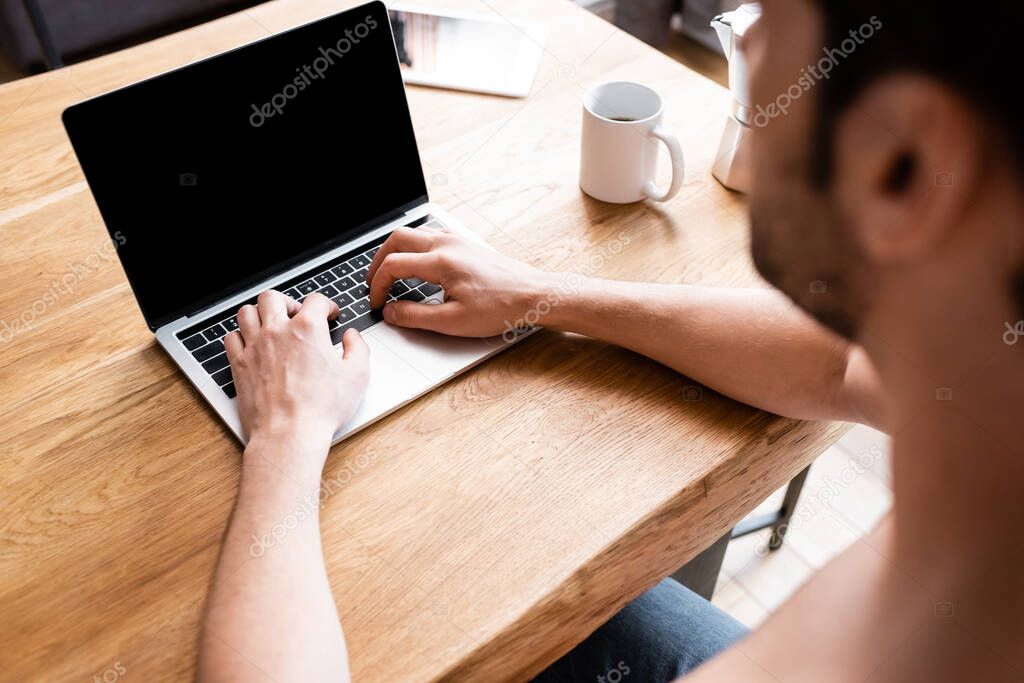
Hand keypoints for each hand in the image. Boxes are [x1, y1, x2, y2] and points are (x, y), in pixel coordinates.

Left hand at [224, 290, 369, 453]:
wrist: (289, 433)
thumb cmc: (321, 408)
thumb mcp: (357, 375)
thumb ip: (358, 348)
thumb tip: (352, 337)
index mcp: (308, 329)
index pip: (315, 300)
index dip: (326, 304)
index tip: (329, 313)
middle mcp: (278, 331)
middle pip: (273, 297)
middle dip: (287, 301)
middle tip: (296, 314)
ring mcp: (255, 347)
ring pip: (247, 312)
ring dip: (259, 314)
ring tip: (270, 324)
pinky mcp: (239, 365)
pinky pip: (231, 338)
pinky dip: (240, 336)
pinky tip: (250, 344)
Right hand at [366, 226, 551, 336]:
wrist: (535, 295)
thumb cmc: (501, 307)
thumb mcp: (453, 321)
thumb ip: (416, 317)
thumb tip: (391, 312)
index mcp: (441, 261)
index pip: (393, 265)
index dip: (378, 285)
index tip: (378, 303)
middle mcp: (447, 243)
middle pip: (397, 239)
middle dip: (379, 260)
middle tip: (374, 283)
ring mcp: (457, 240)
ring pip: (414, 234)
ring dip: (396, 252)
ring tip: (390, 274)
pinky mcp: (466, 244)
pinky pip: (431, 236)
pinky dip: (415, 248)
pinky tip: (418, 266)